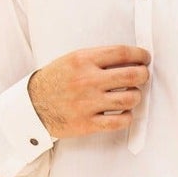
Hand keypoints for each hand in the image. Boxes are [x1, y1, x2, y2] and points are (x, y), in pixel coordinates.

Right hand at [27, 46, 151, 138]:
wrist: (32, 106)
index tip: (145, 58)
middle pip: (131, 75)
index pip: (122, 52)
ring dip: (136, 96)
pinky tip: (124, 113)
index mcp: (83, 60)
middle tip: (142, 76)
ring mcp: (88, 103)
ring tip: (131, 95)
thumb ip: (97, 58)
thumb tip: (129, 58)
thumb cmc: (55, 81)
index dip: (140, 54)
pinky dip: (127, 117)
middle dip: (143, 74)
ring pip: (129, 99)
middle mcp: (87, 80)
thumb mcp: (72, 60)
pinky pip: (119, 122)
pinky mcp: (87, 123)